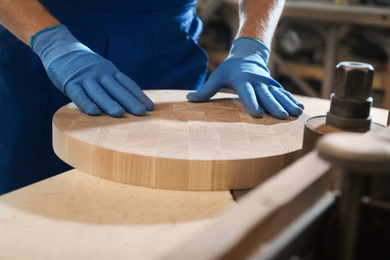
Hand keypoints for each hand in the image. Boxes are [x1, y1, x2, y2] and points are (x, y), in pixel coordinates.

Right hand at [31, 25, 153, 116]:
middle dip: (131, 102)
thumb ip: (113, 82)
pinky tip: (94, 113)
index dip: (139, 96)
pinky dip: (87, 104)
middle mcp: (100, 74)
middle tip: (142, 113)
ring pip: (100, 93)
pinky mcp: (70, 83)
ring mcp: (85, 78)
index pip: (128, 84)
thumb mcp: (103, 69)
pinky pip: (79, 95)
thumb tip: (131, 101)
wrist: (61, 48)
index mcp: (111, 71)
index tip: (150, 108)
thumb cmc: (86, 66)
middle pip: (117, 90)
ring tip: (120, 114)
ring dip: (110, 104)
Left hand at [187, 37, 303, 118]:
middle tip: (281, 116)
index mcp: (242, 79)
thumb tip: (189, 99)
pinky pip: (284, 94)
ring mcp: (267, 83)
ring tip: (296, 114)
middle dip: (274, 106)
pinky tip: (300, 110)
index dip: (252, 103)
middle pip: (266, 95)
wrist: (248, 55)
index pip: (247, 93)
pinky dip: (292, 101)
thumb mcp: (217, 77)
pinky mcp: (274, 85)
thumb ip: (205, 90)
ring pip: (278, 94)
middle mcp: (257, 81)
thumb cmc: (229, 69)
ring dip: (287, 104)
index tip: (257, 114)